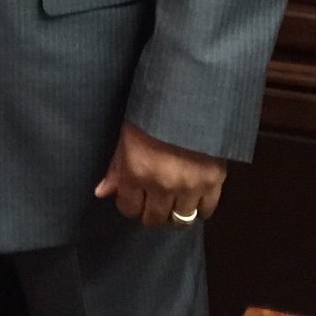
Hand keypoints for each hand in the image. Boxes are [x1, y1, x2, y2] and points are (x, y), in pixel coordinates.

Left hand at [94, 121, 225, 229]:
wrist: (192, 94)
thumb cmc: (153, 110)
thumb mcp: (128, 134)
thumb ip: (116, 167)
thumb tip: (101, 193)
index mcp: (136, 171)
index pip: (129, 208)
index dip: (130, 204)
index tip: (135, 197)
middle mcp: (161, 185)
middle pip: (154, 219)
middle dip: (151, 212)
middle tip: (155, 200)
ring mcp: (189, 186)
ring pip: (180, 220)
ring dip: (175, 213)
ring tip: (175, 201)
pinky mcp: (214, 182)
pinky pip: (207, 211)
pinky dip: (200, 208)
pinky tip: (195, 197)